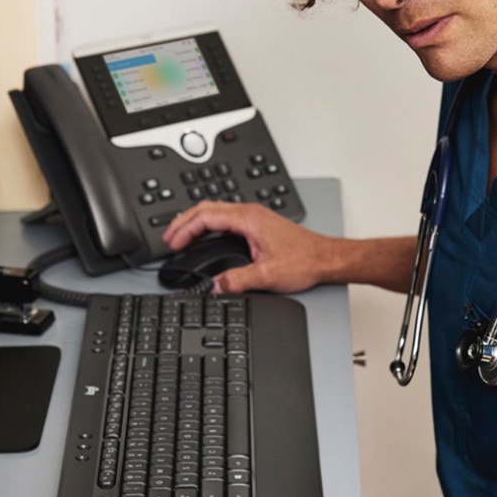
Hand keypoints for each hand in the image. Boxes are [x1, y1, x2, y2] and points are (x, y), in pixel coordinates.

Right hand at [162, 201, 336, 293]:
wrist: (327, 259)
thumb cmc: (306, 260)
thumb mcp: (266, 275)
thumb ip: (236, 281)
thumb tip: (213, 286)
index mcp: (249, 219)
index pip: (205, 216)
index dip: (184, 229)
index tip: (173, 243)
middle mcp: (251, 213)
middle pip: (206, 209)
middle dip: (183, 222)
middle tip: (169, 239)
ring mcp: (256, 217)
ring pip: (216, 212)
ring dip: (196, 223)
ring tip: (181, 237)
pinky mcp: (260, 225)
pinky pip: (226, 219)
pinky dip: (210, 226)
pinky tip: (206, 238)